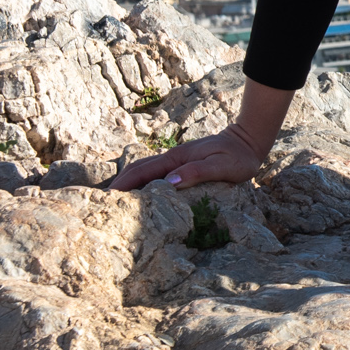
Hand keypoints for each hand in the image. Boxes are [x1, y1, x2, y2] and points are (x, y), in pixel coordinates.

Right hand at [110, 123, 267, 190]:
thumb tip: (170, 182)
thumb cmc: (239, 157)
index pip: (142, 172)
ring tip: (112, 205)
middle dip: (118, 186)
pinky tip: (138, 198)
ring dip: (127, 185)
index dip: (124, 185)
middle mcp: (172, 158)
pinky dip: (141, 184)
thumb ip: (198, 172)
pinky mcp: (181, 166)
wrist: (249, 142)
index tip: (107, 201)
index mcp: (177, 158)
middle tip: (101, 207)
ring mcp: (175, 161)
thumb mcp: (223, 166)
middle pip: (136, 171)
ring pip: (144, 172)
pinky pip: (154, 175)